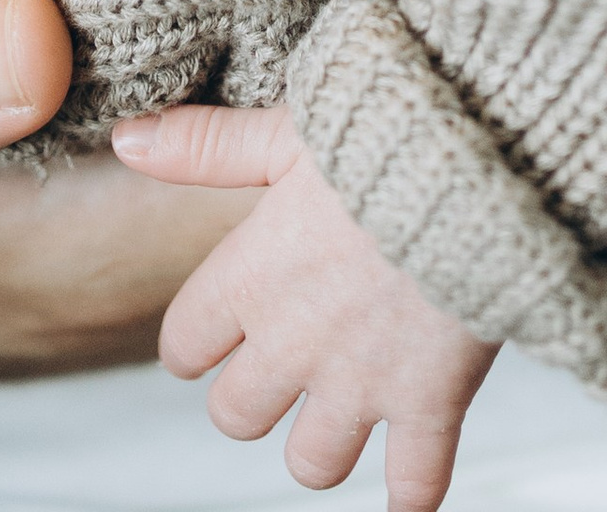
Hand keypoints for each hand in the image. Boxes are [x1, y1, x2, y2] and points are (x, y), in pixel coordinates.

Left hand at [114, 104, 496, 511]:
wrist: (480, 157)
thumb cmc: (383, 132)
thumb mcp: (286, 130)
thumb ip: (206, 147)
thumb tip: (125, 141)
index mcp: (251, 277)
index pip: (184, 348)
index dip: (198, 343)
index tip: (220, 332)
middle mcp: (295, 342)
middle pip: (237, 418)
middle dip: (255, 398)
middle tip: (287, 365)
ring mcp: (362, 382)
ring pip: (311, 464)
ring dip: (323, 444)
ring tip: (344, 409)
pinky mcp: (430, 401)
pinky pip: (412, 487)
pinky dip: (411, 495)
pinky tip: (409, 485)